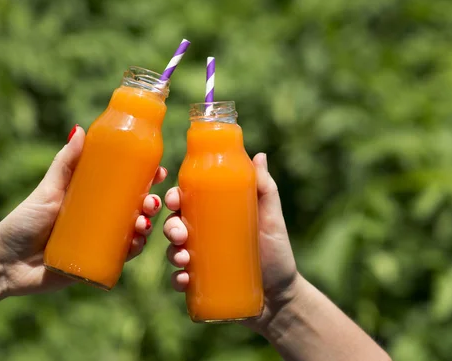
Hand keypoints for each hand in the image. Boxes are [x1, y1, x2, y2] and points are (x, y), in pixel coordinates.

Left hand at [0, 125, 166, 295]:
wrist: (5, 264)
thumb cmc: (23, 222)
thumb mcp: (48, 190)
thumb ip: (65, 163)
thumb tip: (79, 129)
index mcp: (92, 198)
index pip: (126, 185)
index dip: (146, 178)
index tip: (158, 171)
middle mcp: (101, 219)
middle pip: (136, 208)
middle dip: (151, 203)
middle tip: (151, 201)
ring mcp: (101, 242)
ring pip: (134, 232)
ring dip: (147, 226)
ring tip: (143, 223)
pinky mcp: (98, 265)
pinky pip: (123, 258)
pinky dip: (135, 250)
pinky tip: (138, 243)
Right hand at [163, 153, 297, 333]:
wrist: (281, 295)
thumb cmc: (276, 251)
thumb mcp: (271, 218)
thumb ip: (265, 188)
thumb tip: (259, 156)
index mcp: (213, 215)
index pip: (186, 201)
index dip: (173, 197)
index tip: (174, 199)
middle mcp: (201, 236)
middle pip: (173, 225)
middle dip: (170, 227)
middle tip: (180, 234)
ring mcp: (198, 261)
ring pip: (173, 251)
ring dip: (172, 253)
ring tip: (184, 259)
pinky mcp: (199, 285)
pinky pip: (180, 280)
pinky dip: (178, 279)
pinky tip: (185, 280)